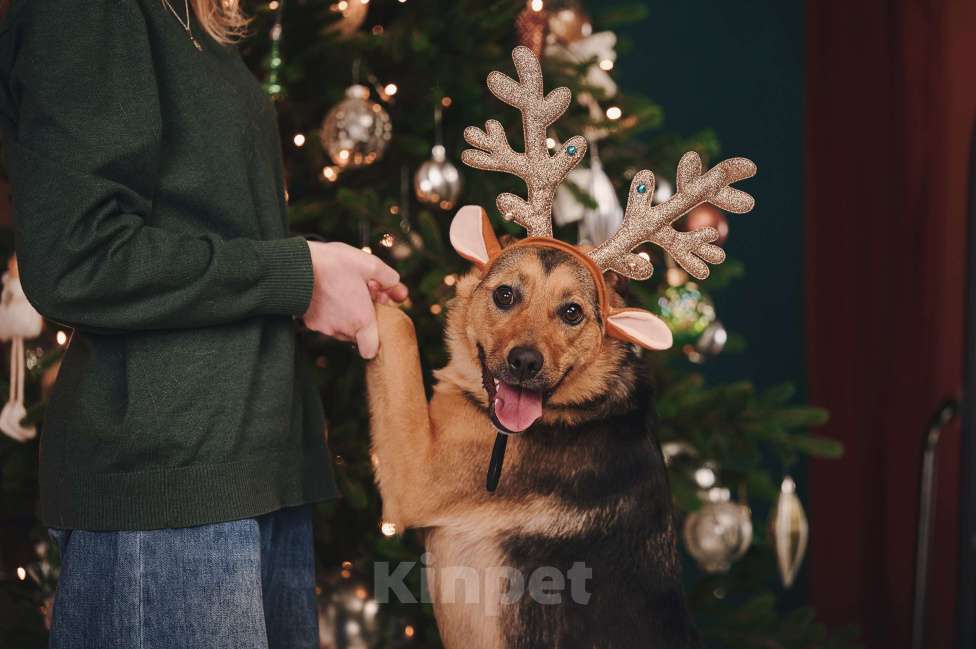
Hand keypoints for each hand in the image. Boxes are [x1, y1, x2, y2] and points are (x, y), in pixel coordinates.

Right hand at [303, 242, 407, 358]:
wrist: (296, 265)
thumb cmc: (333, 264)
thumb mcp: (369, 264)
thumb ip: (389, 278)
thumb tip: (399, 290)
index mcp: (361, 319)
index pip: (370, 350)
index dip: (375, 339)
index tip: (375, 320)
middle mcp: (342, 329)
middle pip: (357, 334)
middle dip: (362, 317)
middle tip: (362, 295)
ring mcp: (324, 327)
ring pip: (341, 328)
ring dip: (346, 315)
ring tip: (344, 290)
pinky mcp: (310, 322)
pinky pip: (326, 322)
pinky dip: (330, 312)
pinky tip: (329, 293)